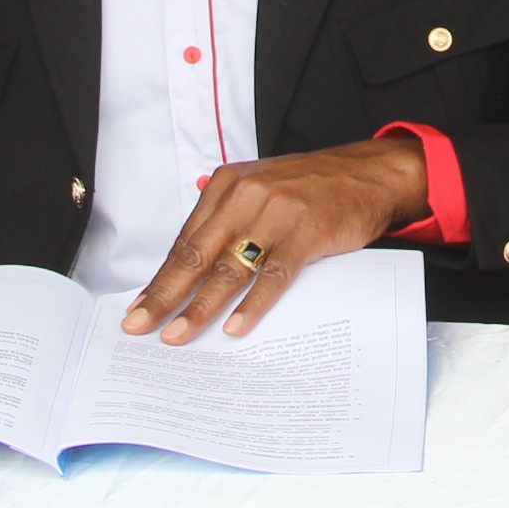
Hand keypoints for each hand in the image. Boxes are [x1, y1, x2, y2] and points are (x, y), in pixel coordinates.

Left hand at [123, 138, 431, 343]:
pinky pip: (273, 276)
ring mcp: (276, 214)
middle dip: (165, 295)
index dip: (160, 277)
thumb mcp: (260, 186)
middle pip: (196, 255)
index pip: (185, 240)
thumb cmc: (313, 185)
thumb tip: (187, 251)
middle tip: (139, 326)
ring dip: (199, 307)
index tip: (139, 306)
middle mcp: (246, 196)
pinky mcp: (305, 234)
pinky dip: (253, 305)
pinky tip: (235, 327)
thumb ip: (225, 214)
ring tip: (178, 334)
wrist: (369, 173)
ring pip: (228, 269)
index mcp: (228, 184)